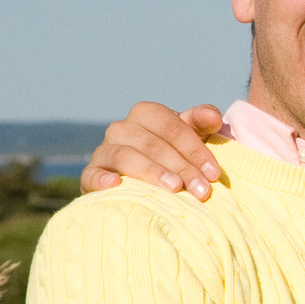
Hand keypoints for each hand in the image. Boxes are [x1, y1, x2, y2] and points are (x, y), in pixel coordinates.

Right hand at [83, 102, 225, 198]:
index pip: (172, 127)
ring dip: (152, 172)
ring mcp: (103, 150)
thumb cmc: (173, 154)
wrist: (143, 181)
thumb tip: (213, 116)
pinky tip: (115, 185)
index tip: (214, 173)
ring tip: (175, 189)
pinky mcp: (91, 174)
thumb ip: (202, 122)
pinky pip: (92, 174)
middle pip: (152, 144)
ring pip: (125, 157)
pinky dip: (101, 179)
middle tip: (202, 190)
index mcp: (145, 113)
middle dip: (181, 167)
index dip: (195, 149)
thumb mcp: (190, 136)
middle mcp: (121, 128)